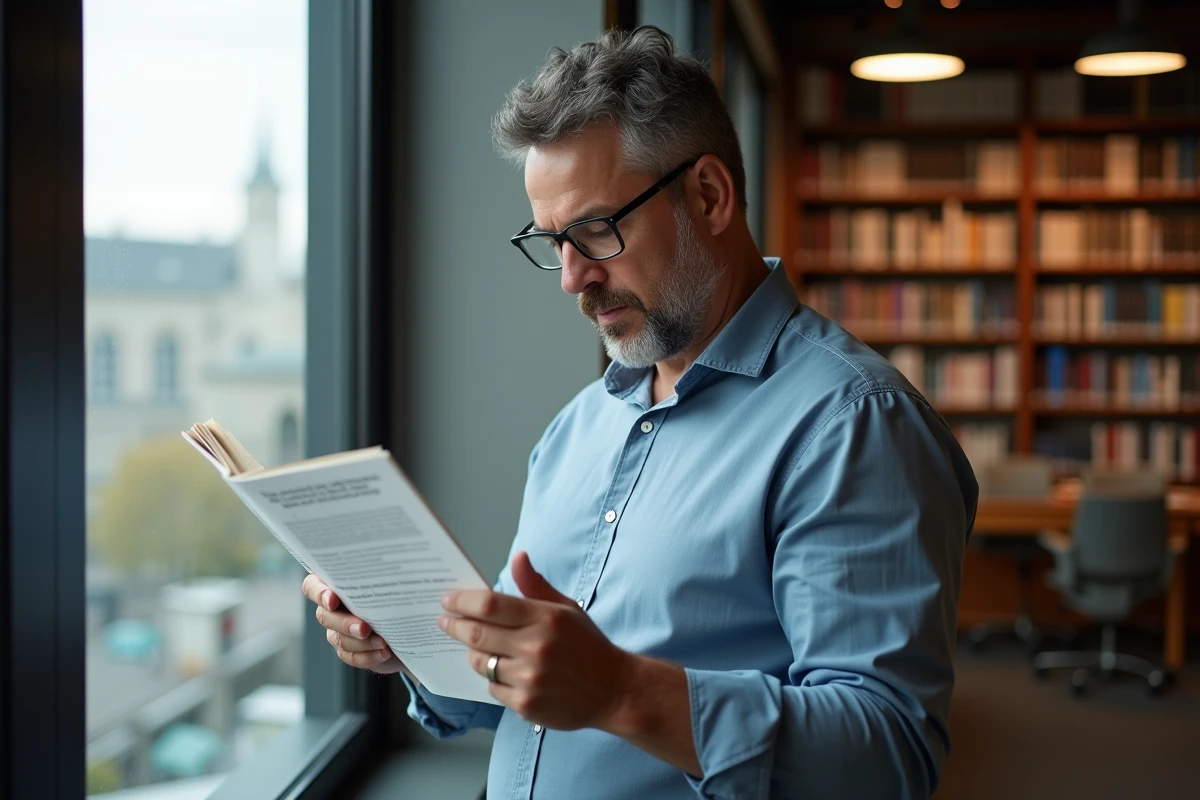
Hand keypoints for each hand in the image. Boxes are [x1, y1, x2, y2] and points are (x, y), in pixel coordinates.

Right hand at [301, 574, 407, 676]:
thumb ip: (382, 577)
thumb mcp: (392, 582)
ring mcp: (337, 630)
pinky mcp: (349, 650)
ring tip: (383, 642)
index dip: (319, 593)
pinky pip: (351, 656)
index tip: (333, 600)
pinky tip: (384, 652)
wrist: (410, 622)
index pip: (313, 586)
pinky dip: (368, 655)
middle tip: (364, 628)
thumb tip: (390, 569)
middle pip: (324, 616)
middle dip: (345, 623)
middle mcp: (332, 608)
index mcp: (336, 584)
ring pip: (338, 638)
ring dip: (361, 642)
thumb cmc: (398, 593)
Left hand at [437, 551, 633, 730]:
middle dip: (454, 625)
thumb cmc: (588, 645)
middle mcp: (535, 648)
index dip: (462, 601)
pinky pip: (492, 688)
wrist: (614, 690)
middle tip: (444, 620)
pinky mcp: (526, 705)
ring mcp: (529, 679)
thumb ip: (535, 585)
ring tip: (477, 647)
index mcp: (545, 618)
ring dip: (473, 653)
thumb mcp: (567, 608)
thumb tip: (518, 557)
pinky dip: (493, 678)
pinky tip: (505, 672)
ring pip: (480, 663)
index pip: (490, 605)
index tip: (447, 600)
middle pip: (476, 634)